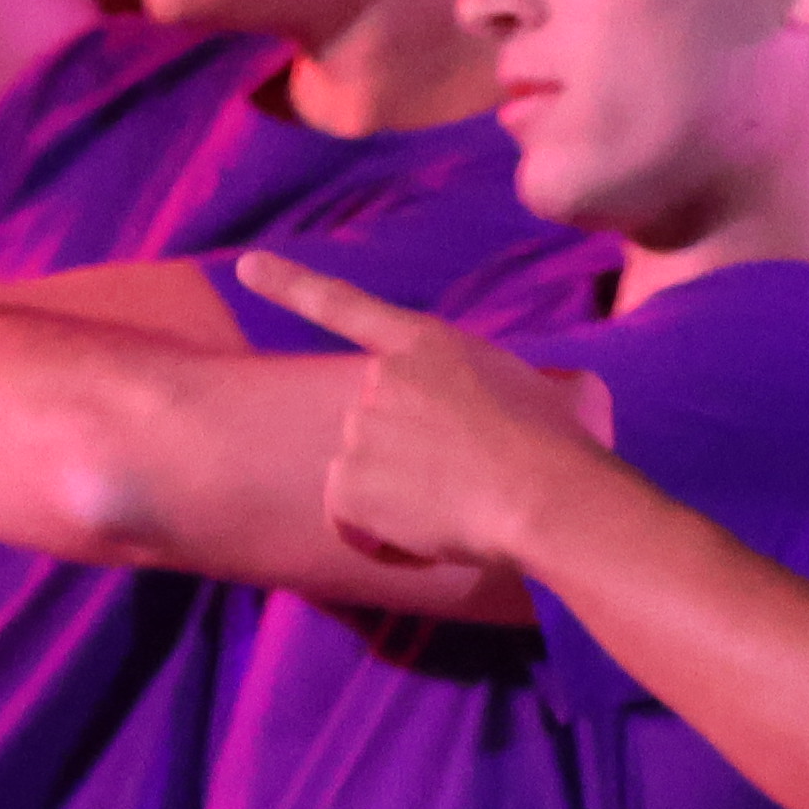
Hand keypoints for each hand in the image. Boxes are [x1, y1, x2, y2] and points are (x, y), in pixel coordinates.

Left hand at [232, 250, 614, 571]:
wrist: (549, 494)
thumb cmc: (562, 446)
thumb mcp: (531, 387)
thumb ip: (484, 391)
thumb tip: (496, 422)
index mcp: (427, 343)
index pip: (345, 306)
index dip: (290, 284)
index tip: (246, 267)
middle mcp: (380, 378)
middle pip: (372, 425)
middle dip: (406, 458)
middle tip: (466, 481)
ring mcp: (359, 429)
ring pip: (364, 476)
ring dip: (401, 501)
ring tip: (461, 509)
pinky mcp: (348, 484)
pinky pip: (353, 524)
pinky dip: (385, 541)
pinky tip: (433, 536)